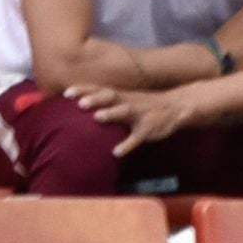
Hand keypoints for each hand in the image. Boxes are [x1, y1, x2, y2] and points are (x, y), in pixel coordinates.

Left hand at [67, 84, 193, 157]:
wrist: (176, 106)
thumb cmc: (144, 105)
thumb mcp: (126, 100)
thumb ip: (106, 102)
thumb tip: (78, 107)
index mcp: (121, 95)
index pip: (99, 89)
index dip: (84, 90)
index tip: (66, 93)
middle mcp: (128, 101)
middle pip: (110, 96)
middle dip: (96, 99)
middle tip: (80, 103)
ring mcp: (140, 114)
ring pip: (125, 111)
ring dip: (112, 113)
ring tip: (98, 117)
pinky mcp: (149, 128)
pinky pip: (138, 136)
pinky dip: (128, 144)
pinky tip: (117, 152)